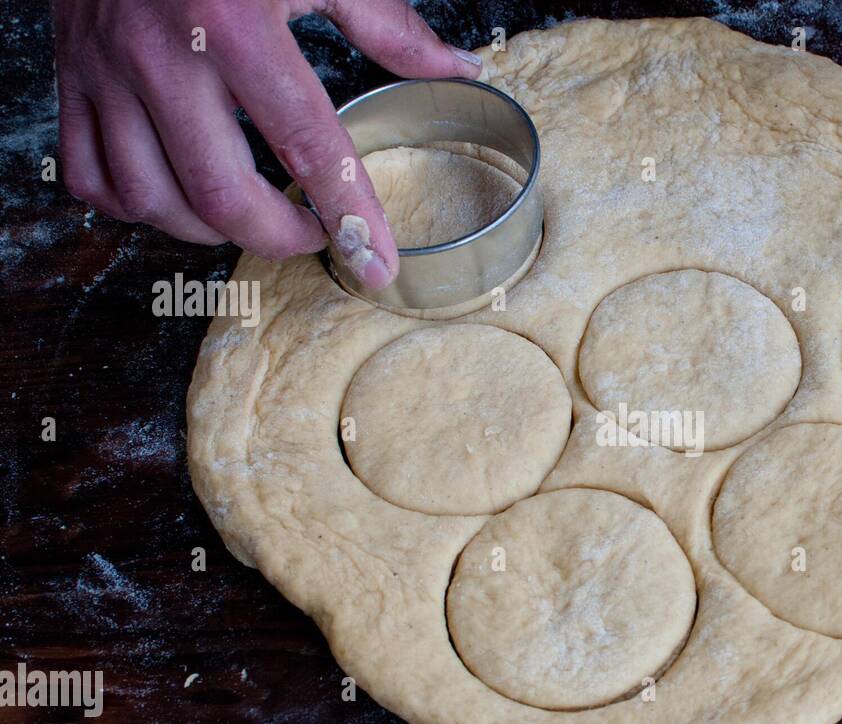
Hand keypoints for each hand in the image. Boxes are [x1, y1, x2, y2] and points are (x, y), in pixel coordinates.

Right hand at [52, 0, 481, 288]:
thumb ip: (386, 23)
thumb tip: (454, 68)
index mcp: (233, 22)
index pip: (307, 146)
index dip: (350, 216)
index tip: (378, 264)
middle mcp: (160, 53)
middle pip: (220, 196)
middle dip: (279, 239)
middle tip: (314, 236)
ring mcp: (105, 68)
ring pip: (151, 200)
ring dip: (210, 231)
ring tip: (251, 218)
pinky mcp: (69, 73)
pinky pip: (90, 176)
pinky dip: (136, 208)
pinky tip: (177, 197)